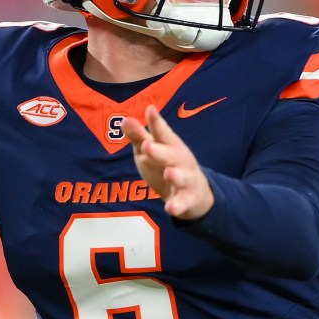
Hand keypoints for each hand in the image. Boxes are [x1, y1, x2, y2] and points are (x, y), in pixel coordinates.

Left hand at [122, 105, 213, 219]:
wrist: (194, 192)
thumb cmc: (167, 164)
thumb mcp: (151, 150)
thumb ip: (139, 137)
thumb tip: (125, 119)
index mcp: (170, 145)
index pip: (162, 133)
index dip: (156, 122)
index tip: (150, 110)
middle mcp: (180, 160)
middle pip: (171, 154)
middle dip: (160, 151)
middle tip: (147, 146)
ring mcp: (185, 179)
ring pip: (182, 177)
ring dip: (176, 175)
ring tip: (169, 173)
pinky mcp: (187, 198)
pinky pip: (183, 203)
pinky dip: (178, 206)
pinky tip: (170, 208)